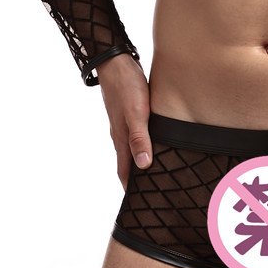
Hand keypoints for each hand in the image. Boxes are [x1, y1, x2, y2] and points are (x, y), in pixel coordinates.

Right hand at [96, 53, 151, 187]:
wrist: (115, 61)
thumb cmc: (127, 86)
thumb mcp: (137, 112)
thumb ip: (139, 138)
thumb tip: (143, 164)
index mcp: (121, 138)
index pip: (125, 172)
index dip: (131, 189)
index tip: (139, 205)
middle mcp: (120, 134)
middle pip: (127, 164)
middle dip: (136, 181)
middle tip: (150, 194)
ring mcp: (122, 124)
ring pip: (131, 150)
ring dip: (139, 164)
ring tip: (152, 174)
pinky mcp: (128, 113)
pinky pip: (135, 136)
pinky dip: (142, 146)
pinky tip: (151, 144)